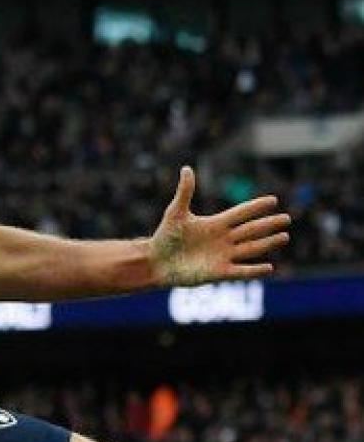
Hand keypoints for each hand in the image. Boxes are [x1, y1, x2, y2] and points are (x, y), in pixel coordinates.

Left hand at [150, 166, 291, 286]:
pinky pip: (241, 271)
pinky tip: (270, 267)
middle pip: (251, 230)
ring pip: (251, 248)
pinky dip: (254, 270)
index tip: (273, 200)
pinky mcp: (219, 272)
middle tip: (286, 218)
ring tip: (284, 236)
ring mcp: (223, 256)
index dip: (255, 207)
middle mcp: (223, 239)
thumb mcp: (176, 213)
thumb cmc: (165, 237)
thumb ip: (185, 192)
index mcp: (215, 224)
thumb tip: (186, 168)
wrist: (156, 261)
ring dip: (267, 243)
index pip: (240, 213)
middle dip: (268, 224)